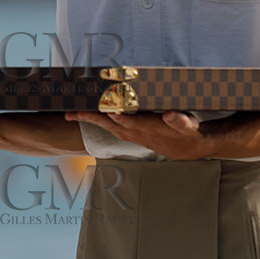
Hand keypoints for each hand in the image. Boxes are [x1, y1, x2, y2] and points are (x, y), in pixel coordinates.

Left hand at [64, 110, 205, 159]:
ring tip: (71, 113)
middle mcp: (136, 133)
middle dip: (92, 118)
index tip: (107, 111)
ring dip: (90, 119)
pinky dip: (98, 119)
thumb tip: (170, 115)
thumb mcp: (188, 126)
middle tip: (71, 113)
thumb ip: (179, 122)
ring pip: (107, 125)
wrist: (188, 147)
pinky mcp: (130, 133)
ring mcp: (131, 134)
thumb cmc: (188, 133)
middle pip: (110, 124)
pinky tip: (87, 115)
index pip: (130, 123)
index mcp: (149, 129)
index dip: (119, 117)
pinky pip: (110, 125)